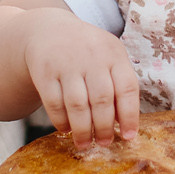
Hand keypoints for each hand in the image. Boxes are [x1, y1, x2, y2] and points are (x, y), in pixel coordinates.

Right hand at [22, 11, 140, 140]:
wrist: (49, 30)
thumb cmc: (88, 52)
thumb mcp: (109, 56)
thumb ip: (119, 84)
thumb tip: (124, 124)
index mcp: (114, 54)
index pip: (127, 88)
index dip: (130, 116)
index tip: (128, 137)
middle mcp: (91, 57)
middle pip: (102, 99)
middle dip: (104, 127)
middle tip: (104, 143)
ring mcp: (66, 63)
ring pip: (77, 104)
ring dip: (82, 129)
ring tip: (85, 143)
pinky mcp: (44, 71)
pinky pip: (54, 103)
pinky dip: (61, 121)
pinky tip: (66, 129)